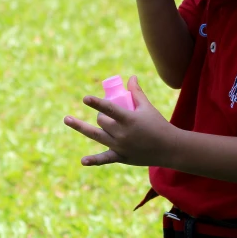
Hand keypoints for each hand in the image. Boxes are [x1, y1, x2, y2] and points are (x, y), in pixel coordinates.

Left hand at [63, 76, 178, 166]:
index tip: (85, 98)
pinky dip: (94, 160)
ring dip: (80, 127)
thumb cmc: (158, 124)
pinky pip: (105, 159)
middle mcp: (123, 134)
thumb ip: (137, 92)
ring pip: (96, 135)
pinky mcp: (122, 157)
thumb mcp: (147, 107)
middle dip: (100, 116)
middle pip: (102, 122)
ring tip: (67, 119)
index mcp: (129, 120)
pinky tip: (83, 160)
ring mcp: (121, 147)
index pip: (110, 109)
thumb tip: (131, 77)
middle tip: (105, 115)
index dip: (97, 103)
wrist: (170, 148)